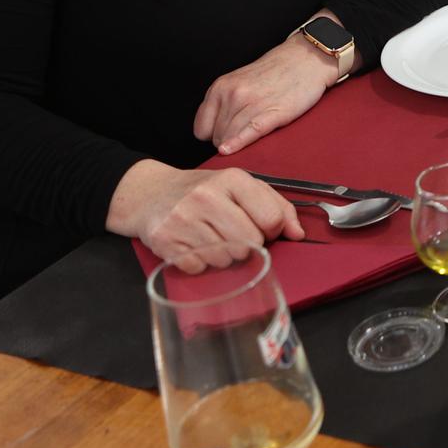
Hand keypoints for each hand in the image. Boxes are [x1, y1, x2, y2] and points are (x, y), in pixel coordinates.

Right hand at [107, 162, 303, 271]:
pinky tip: (194, 246)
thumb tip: (298, 233)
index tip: (261, 227)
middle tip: (234, 234)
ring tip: (212, 238)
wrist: (149, 194)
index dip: (272, 230)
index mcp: (232, 179)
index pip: (271, 219)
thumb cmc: (203, 192)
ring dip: (225, 256)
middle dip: (249, 245)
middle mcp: (206, 196)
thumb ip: (276, 206)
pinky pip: (200, 268)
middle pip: (251, 242)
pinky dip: (201, 263)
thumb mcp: (241, 187)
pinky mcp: (165, 241)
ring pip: (226, 259)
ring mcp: (183, 219)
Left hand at [193, 38, 338, 155]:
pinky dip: (238, 143)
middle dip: (227, 140)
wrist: (305, 59)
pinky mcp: (274, 112)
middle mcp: (233, 94)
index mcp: (221, 87)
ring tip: (249, 137)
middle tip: (243, 133)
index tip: (224, 135)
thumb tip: (211, 132)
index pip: (201, 129)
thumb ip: (223, 102)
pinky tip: (230, 150)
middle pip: (216, 136)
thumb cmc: (274, 73)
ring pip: (230, 137)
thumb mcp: (238, 81)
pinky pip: (249, 132)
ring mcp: (252, 103)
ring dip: (237, 144)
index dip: (212, 135)